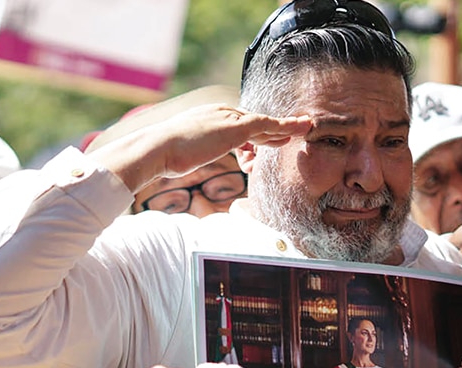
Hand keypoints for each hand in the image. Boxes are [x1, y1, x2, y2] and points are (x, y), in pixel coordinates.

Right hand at [95, 105, 310, 192]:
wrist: (157, 148)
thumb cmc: (162, 155)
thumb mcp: (179, 152)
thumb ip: (185, 152)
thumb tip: (176, 162)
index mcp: (208, 115)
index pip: (237, 124)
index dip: (253, 137)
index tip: (261, 146)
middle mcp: (221, 111)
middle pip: (253, 122)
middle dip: (272, 131)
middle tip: (291, 133)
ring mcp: (229, 117)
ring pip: (264, 124)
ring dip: (285, 128)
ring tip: (304, 128)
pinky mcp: (237, 127)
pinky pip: (270, 126)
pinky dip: (288, 126)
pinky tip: (302, 128)